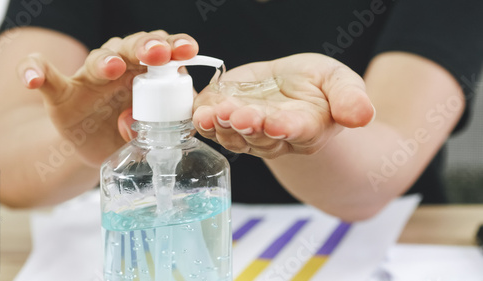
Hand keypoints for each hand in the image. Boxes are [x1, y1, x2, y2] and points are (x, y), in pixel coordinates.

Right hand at [18, 31, 198, 165]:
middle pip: (133, 48)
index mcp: (148, 72)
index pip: (163, 54)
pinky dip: (34, 72)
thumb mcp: (153, 130)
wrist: (96, 144)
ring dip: (105, 61)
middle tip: (157, 52)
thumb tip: (150, 123)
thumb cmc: (131, 130)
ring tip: (113, 67)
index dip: (174, 49)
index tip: (187, 50)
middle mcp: (120, 67)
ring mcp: (88, 78)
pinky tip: (32, 79)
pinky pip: (45, 76)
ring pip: (98, 59)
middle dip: (147, 47)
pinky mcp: (61, 92)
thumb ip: (160, 123)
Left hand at [193, 53, 374, 158]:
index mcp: (308, 128)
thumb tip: (363, 115)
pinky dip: (203, 120)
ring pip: (233, 135)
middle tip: (236, 115)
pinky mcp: (227, 120)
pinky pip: (213, 126)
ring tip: (210, 114)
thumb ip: (351, 99)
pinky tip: (195, 111)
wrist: (293, 88)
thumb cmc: (320, 87)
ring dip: (220, 126)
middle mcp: (276, 137)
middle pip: (260, 136)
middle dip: (247, 126)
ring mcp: (249, 132)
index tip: (276, 124)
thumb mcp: (341, 82)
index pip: (298, 130)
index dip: (286, 128)